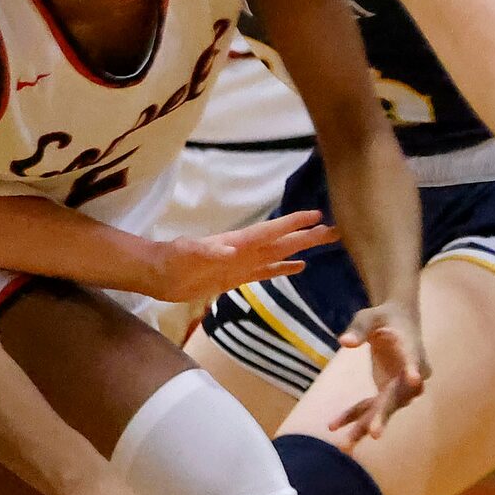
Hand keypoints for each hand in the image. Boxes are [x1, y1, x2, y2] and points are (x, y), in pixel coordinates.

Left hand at [135, 210, 337, 304]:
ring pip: (279, 255)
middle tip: (337, 230)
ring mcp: (242, 264)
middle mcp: (244, 251)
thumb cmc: (170, 261)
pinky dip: (283, 270)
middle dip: (308, 236)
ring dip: (301, 249)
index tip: (317, 216)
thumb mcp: (187, 255)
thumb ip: (208, 252)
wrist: (157, 275)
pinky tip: (299, 268)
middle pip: (282, 241)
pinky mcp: (235, 278)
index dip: (292, 224)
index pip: (270, 231)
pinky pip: (265, 273)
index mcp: (237, 242)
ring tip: (326, 244)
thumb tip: (231, 250)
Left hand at [325, 303, 428, 442]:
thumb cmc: (384, 317)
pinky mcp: (388, 394)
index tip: (415, 380)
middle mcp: (413, 374)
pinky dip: (353, 417)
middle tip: (375, 433)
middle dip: (384, 415)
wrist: (398, 323)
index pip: (413, 360)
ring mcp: (401, 388)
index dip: (414, 370)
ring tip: (344, 445)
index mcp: (412, 349)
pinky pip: (372, 408)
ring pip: (384, 409)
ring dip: (364, 426)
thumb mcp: (369, 316)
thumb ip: (359, 328)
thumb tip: (344, 342)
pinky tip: (332, 426)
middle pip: (398, 396)